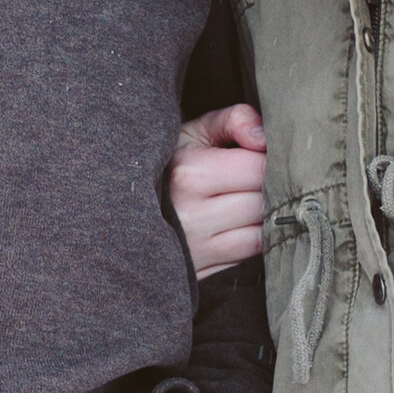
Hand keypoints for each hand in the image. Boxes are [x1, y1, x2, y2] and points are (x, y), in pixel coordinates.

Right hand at [171, 102, 266, 274]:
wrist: (122, 217)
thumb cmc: (166, 167)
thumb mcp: (191, 133)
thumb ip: (232, 119)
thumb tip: (263, 136)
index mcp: (190, 174)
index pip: (258, 167)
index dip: (270, 159)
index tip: (262, 155)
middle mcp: (193, 215)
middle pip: (263, 202)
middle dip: (271, 188)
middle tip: (263, 178)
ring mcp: (198, 250)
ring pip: (261, 234)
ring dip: (266, 217)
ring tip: (253, 200)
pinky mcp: (202, 273)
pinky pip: (249, 256)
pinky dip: (256, 240)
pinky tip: (243, 224)